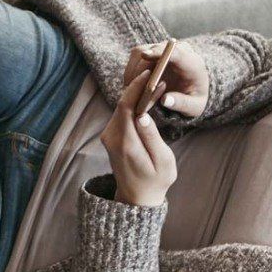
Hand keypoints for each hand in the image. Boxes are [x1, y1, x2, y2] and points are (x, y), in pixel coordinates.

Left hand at [100, 72, 178, 206]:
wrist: (136, 197)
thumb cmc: (155, 180)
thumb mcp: (163, 161)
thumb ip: (152, 138)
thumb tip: (144, 115)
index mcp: (125, 143)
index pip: (126, 106)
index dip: (137, 88)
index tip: (150, 74)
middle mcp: (112, 138)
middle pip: (121, 103)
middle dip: (138, 86)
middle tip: (157, 74)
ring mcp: (108, 136)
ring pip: (120, 107)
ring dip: (135, 93)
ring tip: (154, 82)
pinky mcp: (110, 136)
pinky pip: (120, 114)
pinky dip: (132, 103)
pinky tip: (146, 97)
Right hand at [119, 40, 208, 118]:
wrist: (193, 89)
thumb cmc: (194, 98)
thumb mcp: (194, 107)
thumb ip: (182, 104)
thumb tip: (165, 100)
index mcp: (191, 62)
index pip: (175, 51)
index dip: (159, 52)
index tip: (145, 55)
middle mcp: (177, 50)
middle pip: (153, 52)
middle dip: (140, 71)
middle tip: (132, 91)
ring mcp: (163, 49)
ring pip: (140, 53)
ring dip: (133, 72)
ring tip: (132, 92)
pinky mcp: (151, 51)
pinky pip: (136, 58)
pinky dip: (131, 72)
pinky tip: (133, 87)